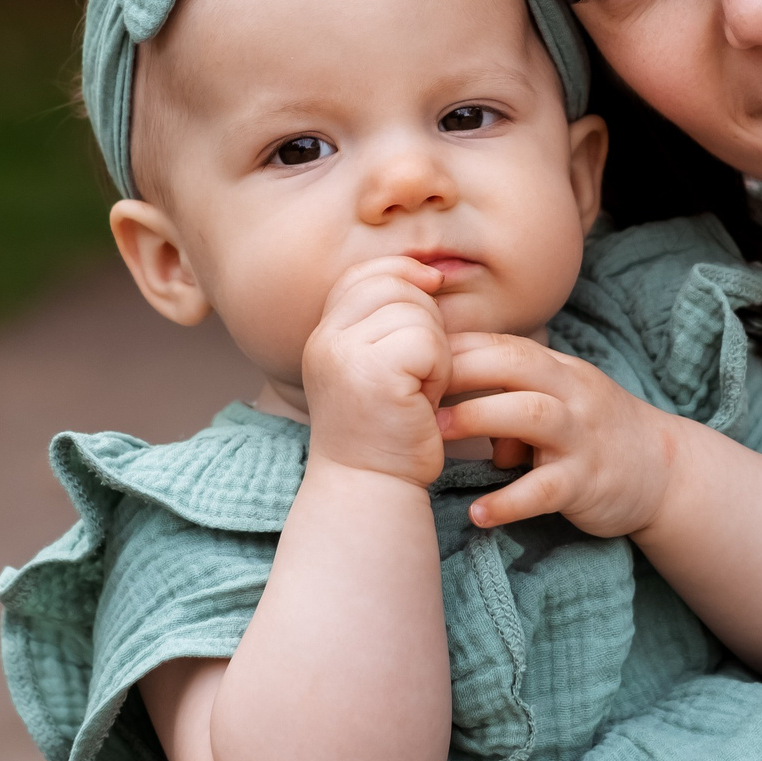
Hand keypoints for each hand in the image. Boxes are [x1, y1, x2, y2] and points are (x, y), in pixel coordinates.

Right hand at [302, 256, 452, 485]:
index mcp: (322, 335)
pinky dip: (439, 367)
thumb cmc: (385, 432)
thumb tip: (433, 271)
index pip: (363, 274)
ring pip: (416, 313)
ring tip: (421, 387)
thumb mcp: (375, 367)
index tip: (433, 286)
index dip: (402, 270)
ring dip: (435, 348)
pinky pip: (427, 341)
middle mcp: (325, 340)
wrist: (370, 489)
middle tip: (422, 368)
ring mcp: (345, 355)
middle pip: (394, 286)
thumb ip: (386, 322)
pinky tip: (426, 399)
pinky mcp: (374, 374)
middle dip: (425, 318)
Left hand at [435, 333, 686, 535]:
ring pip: (532, 415)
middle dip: (462, 370)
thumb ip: (508, 391)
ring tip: (436, 436)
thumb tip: (448, 396)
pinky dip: (509, 502)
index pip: (504, 345)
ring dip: (480, 419)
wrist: (663, 471)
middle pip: (515, 365)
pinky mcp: (587, 482)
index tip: (410, 355)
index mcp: (559, 370)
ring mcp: (581, 437)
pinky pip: (544, 490)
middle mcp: (572, 394)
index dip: (457, 346)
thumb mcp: (558, 398)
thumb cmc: (592, 431)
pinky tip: (479, 514)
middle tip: (413, 387)